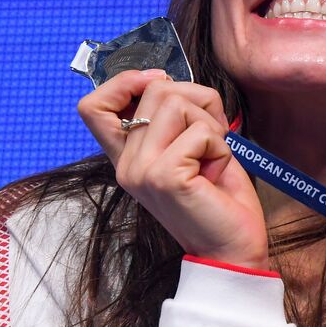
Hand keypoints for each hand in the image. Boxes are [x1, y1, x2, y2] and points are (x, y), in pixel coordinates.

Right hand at [78, 70, 267, 269]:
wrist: (233, 248)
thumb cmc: (219, 197)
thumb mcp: (190, 146)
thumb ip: (172, 116)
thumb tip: (163, 78)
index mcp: (126, 157)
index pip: (92, 106)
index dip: (125, 82)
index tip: (160, 83)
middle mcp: (126, 165)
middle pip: (155, 91)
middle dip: (198, 102)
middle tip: (211, 138)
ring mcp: (141, 171)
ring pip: (177, 103)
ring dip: (210, 125)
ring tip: (212, 157)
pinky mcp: (165, 177)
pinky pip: (201, 131)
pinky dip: (220, 146)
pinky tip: (216, 172)